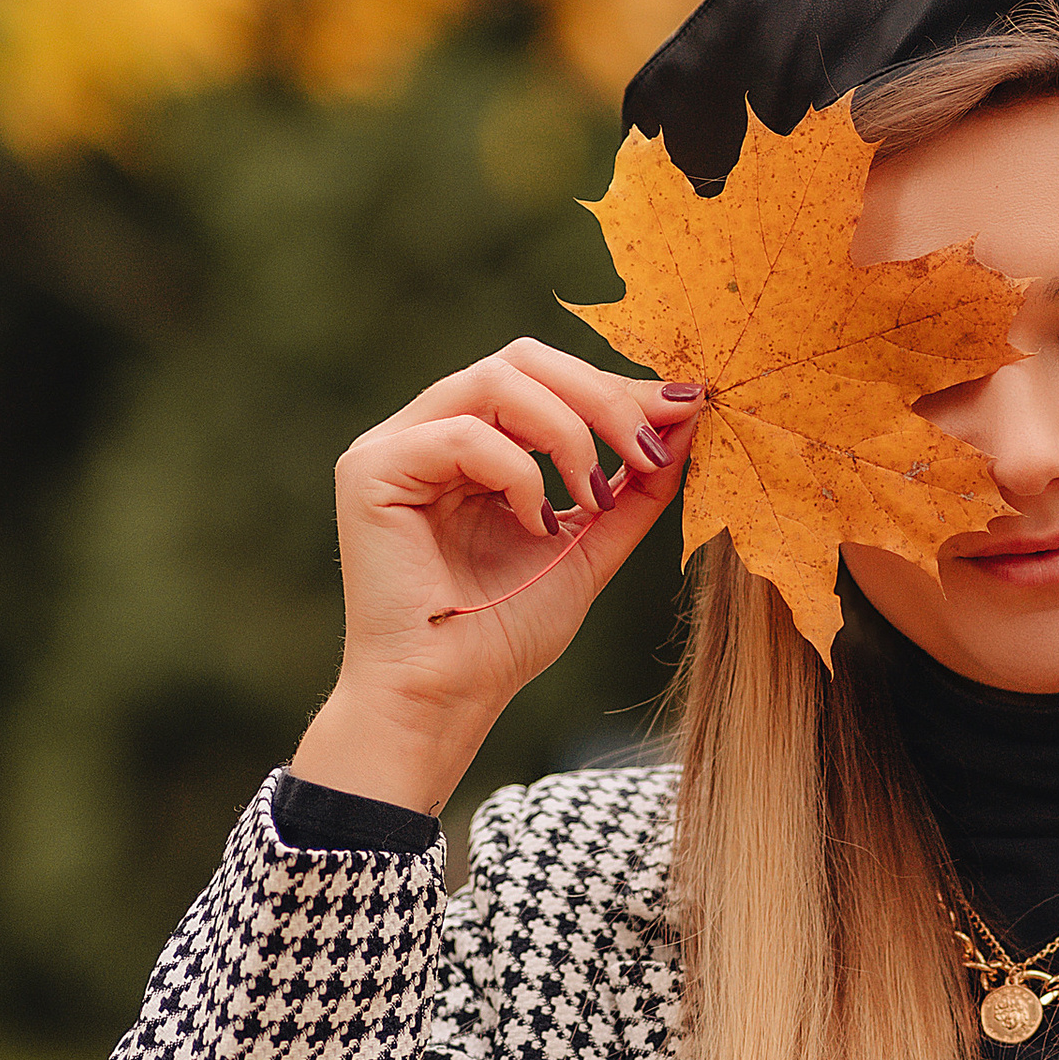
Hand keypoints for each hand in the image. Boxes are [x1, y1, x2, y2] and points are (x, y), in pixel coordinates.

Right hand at [290, 339, 696, 812]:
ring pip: (495, 380)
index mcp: (473, 439)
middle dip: (601, 396)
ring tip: (596, 497)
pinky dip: (518, 474)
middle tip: (649, 448)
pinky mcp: (371, 471)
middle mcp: (428, 429)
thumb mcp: (592, 544)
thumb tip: (687, 415)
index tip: (687, 411)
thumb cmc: (505, 634)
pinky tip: (536, 525)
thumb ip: (635, 486)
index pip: (548, 377)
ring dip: (569, 432)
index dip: (617, 388)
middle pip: (522, 359)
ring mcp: (395, 446)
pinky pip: (462, 434)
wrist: (445, 701)